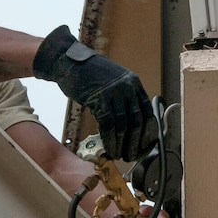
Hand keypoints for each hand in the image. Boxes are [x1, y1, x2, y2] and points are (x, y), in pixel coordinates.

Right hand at [33, 25, 154, 161]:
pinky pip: (107, 125)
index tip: (145, 145)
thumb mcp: (114, 81)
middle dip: (135, 142)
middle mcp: (127, 87)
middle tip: (132, 155)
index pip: (147, 111)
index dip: (148, 131)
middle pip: (136, 120)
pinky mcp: (98, 98)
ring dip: (121, 144)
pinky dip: (109, 139)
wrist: (69, 62)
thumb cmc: (90, 74)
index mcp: (134, 83)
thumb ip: (124, 98)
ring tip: (119, 155)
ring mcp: (113, 92)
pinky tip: (109, 148)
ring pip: (122, 125)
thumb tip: (130, 124)